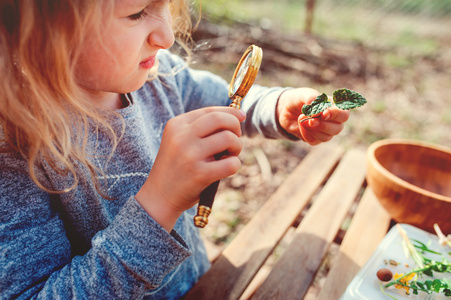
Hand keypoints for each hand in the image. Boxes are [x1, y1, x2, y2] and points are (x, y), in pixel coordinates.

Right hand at [136, 107, 245, 230]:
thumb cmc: (177, 167)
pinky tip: (228, 169)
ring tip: (230, 156)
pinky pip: (231, 163)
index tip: (241, 117)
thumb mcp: (180, 141)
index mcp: (176, 125)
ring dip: (237, 147)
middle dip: (235, 126)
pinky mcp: (199, 174)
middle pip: (221, 120)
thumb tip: (238, 116)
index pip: (210, 111)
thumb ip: (202, 129)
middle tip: (235, 139)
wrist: (159, 196)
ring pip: (229, 138)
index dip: (230, 112)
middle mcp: (182, 137)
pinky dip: (235, 165)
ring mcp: (190, 155)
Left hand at [276, 88, 349, 144]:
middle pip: (338, 128)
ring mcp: (325, 131)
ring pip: (326, 137)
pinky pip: (314, 141)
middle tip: (311, 120)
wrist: (285, 108)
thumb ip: (312, 99)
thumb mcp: (304, 94)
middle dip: (323, 125)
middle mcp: (333, 121)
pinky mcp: (315, 139)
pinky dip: (305, 133)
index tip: (323, 114)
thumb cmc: (299, 99)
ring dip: (312, 129)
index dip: (335, 115)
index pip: (344, 114)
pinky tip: (300, 124)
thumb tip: (318, 112)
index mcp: (335, 107)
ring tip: (301, 118)